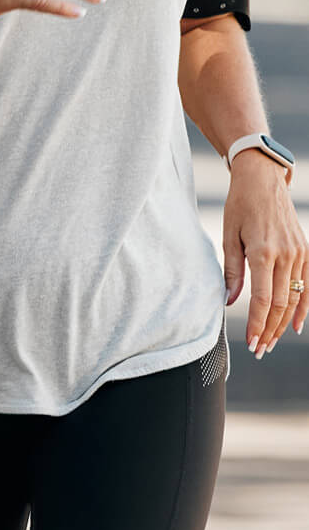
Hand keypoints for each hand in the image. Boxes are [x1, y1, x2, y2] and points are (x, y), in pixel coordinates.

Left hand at [223, 151, 308, 356]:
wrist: (263, 180)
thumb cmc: (240, 205)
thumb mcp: (228, 235)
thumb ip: (231, 270)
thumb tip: (229, 300)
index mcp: (262, 252)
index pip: (262, 299)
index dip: (257, 324)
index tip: (251, 342)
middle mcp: (284, 255)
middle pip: (280, 304)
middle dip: (269, 330)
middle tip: (260, 349)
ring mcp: (299, 254)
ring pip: (294, 299)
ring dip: (282, 323)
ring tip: (271, 341)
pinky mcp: (306, 251)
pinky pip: (308, 286)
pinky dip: (303, 308)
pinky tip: (295, 325)